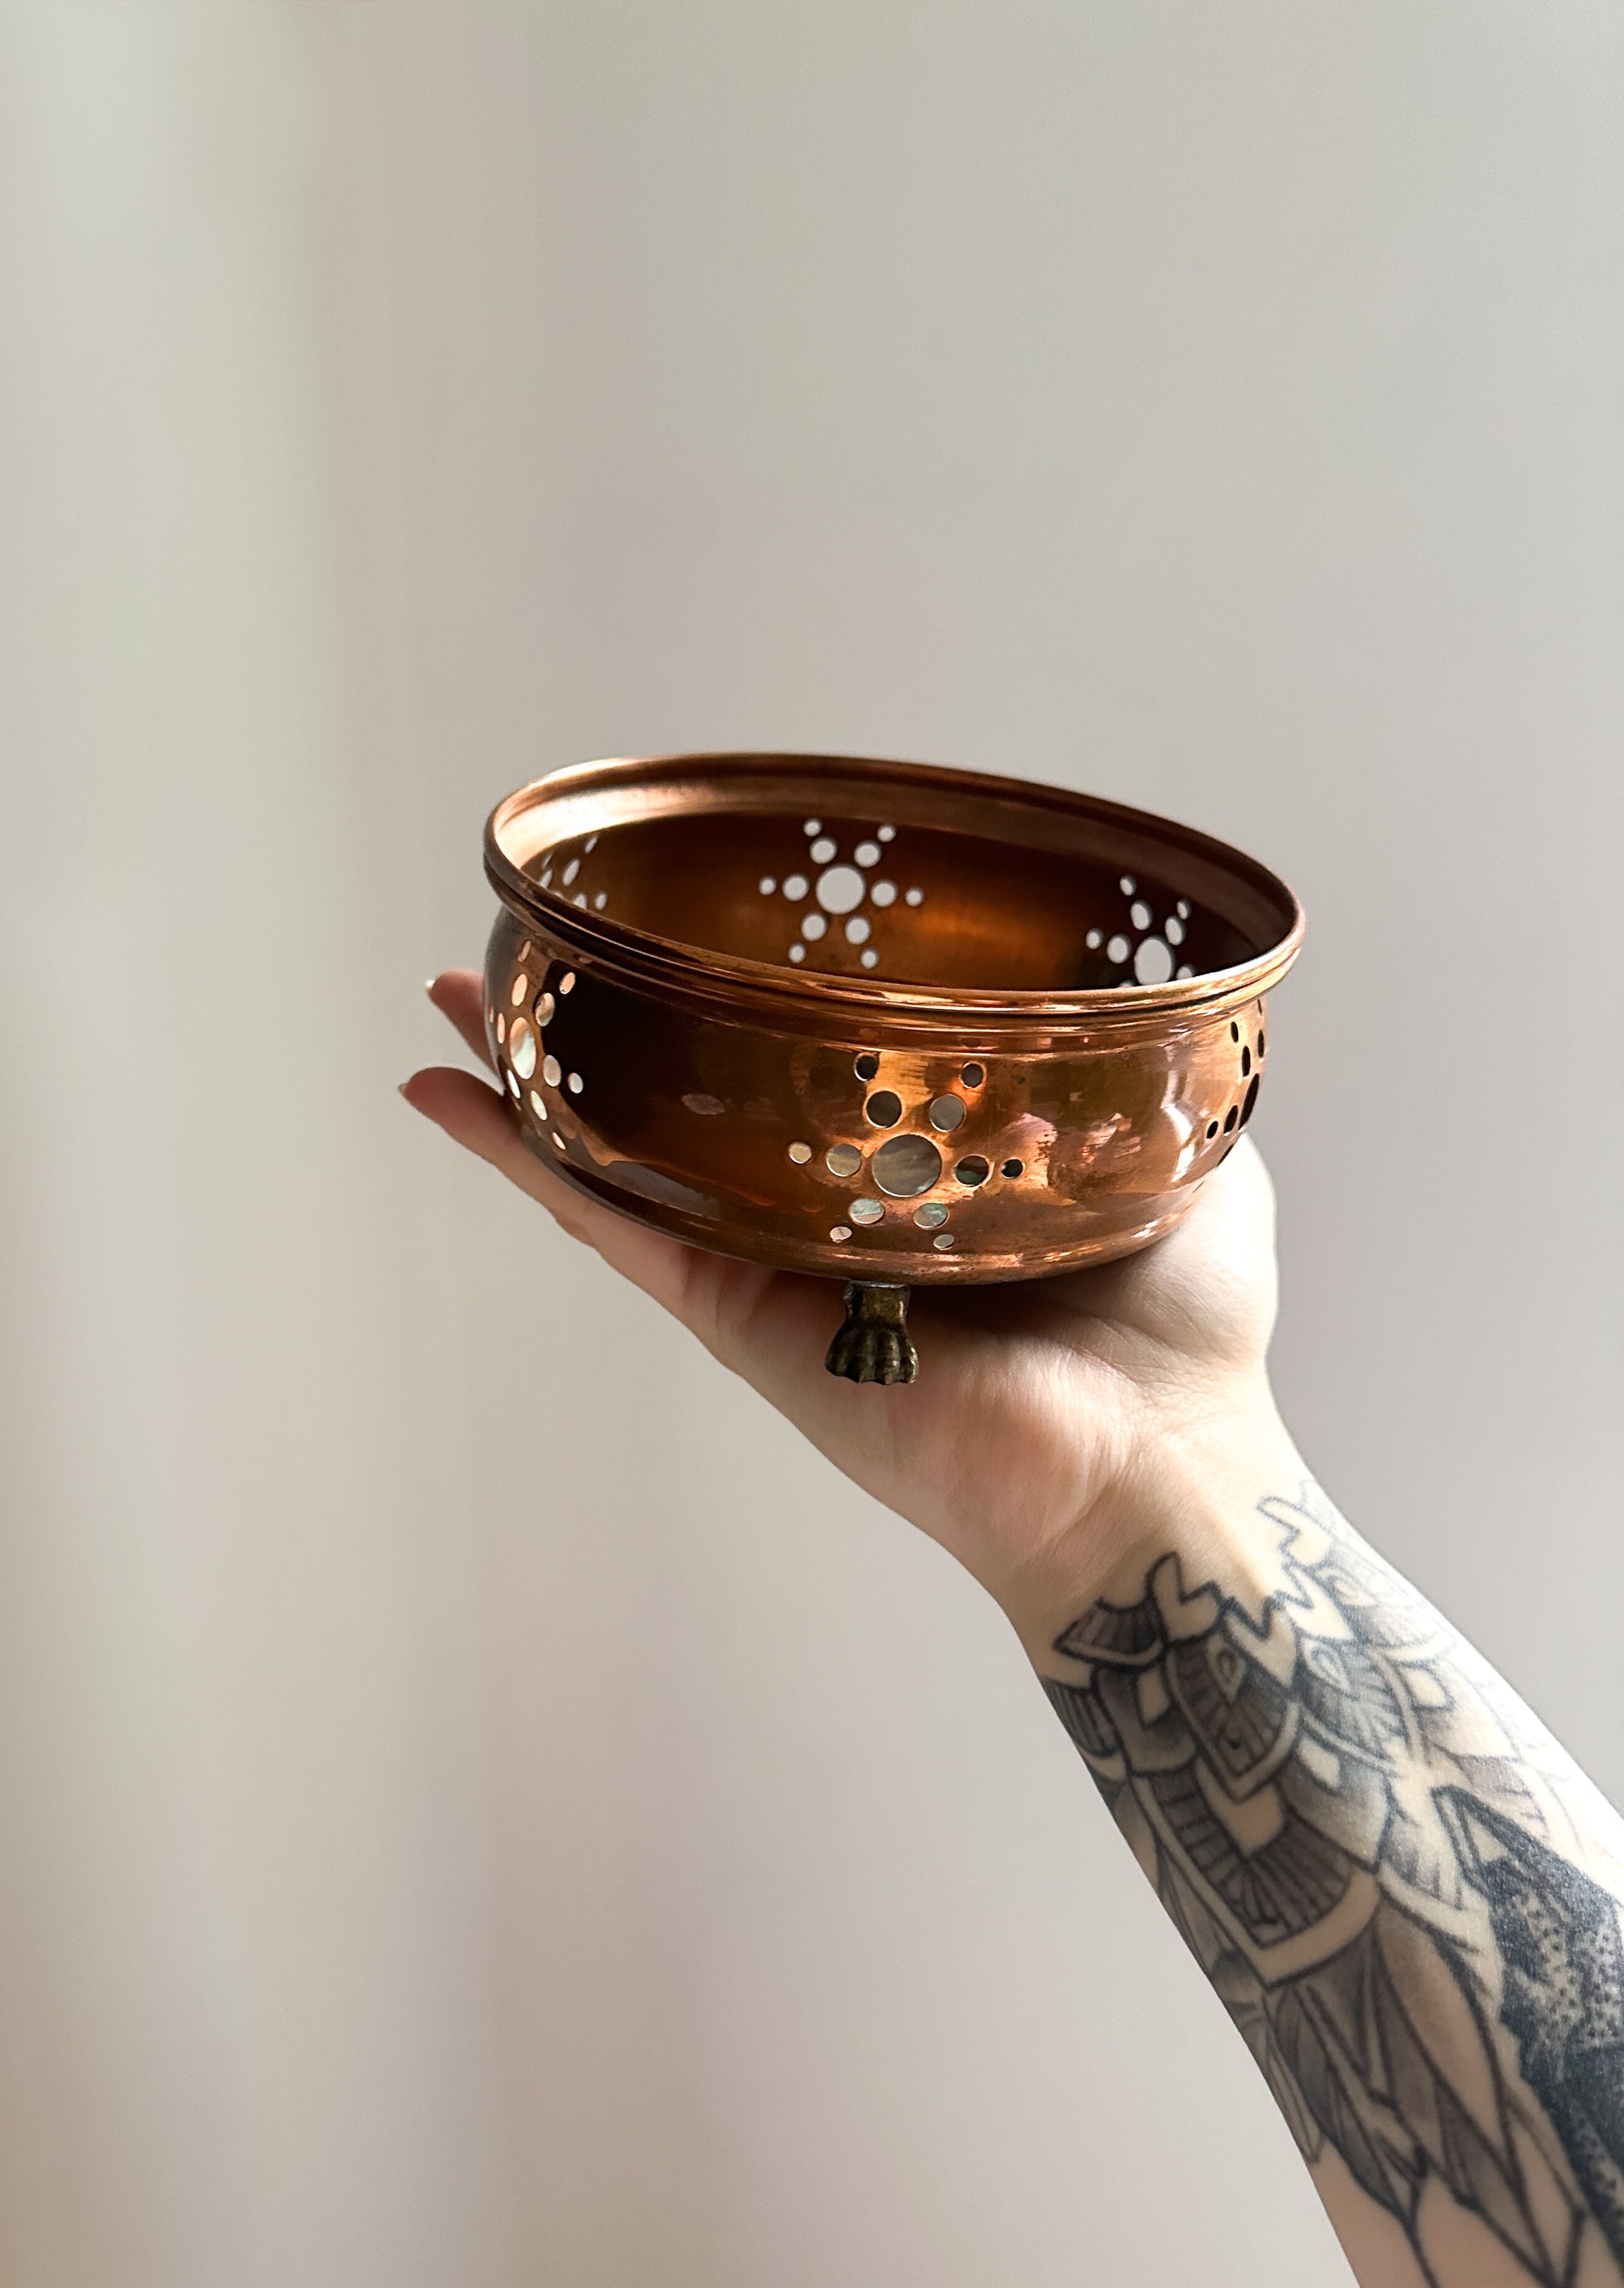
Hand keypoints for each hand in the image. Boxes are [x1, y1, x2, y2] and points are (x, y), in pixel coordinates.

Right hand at [404, 972, 1288, 1644]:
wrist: (1157, 1469)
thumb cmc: (1183, 1342)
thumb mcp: (1193, 1161)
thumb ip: (1157, 1089)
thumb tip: (1156, 1019)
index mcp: (918, 1192)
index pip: (814, 1089)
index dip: (748, 1018)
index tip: (704, 944)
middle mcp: (830, 1230)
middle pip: (692, 1118)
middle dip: (611, 1042)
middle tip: (534, 963)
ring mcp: (774, 1275)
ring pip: (624, 1162)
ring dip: (532, 1082)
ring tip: (456, 1001)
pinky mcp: (742, 1317)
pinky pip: (612, 1227)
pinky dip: (523, 1159)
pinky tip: (452, 1094)